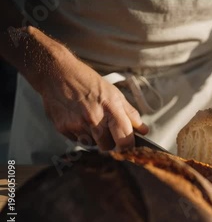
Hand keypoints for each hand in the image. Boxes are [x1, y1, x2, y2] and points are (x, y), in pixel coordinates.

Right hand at [33, 47, 148, 150]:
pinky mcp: (63, 128)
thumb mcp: (115, 93)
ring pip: (92, 145)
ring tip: (91, 121)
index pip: (124, 140)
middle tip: (107, 131)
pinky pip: (77, 140)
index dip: (128, 147)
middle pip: (108, 147)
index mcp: (111, 109)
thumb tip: (143, 130)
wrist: (58, 73)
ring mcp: (77, 124)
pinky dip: (80, 134)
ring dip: (94, 139)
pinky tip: (78, 119)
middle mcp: (94, 119)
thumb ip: (130, 114)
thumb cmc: (89, 82)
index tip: (127, 147)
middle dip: (110, 143)